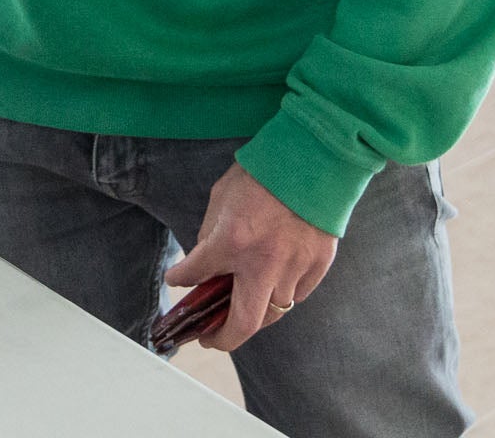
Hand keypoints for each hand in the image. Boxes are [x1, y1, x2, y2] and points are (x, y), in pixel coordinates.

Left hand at [164, 165, 336, 352]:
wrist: (314, 157)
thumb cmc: (265, 172)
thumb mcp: (222, 196)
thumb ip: (212, 232)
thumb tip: (206, 259)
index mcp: (232, 241)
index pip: (195, 274)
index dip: (180, 279)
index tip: (176, 280)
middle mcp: (263, 263)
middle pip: (243, 324)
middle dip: (222, 338)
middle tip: (210, 336)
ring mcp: (294, 268)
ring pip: (274, 312)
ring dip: (255, 314)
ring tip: (242, 310)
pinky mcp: (318, 266)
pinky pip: (297, 294)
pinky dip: (283, 294)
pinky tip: (273, 286)